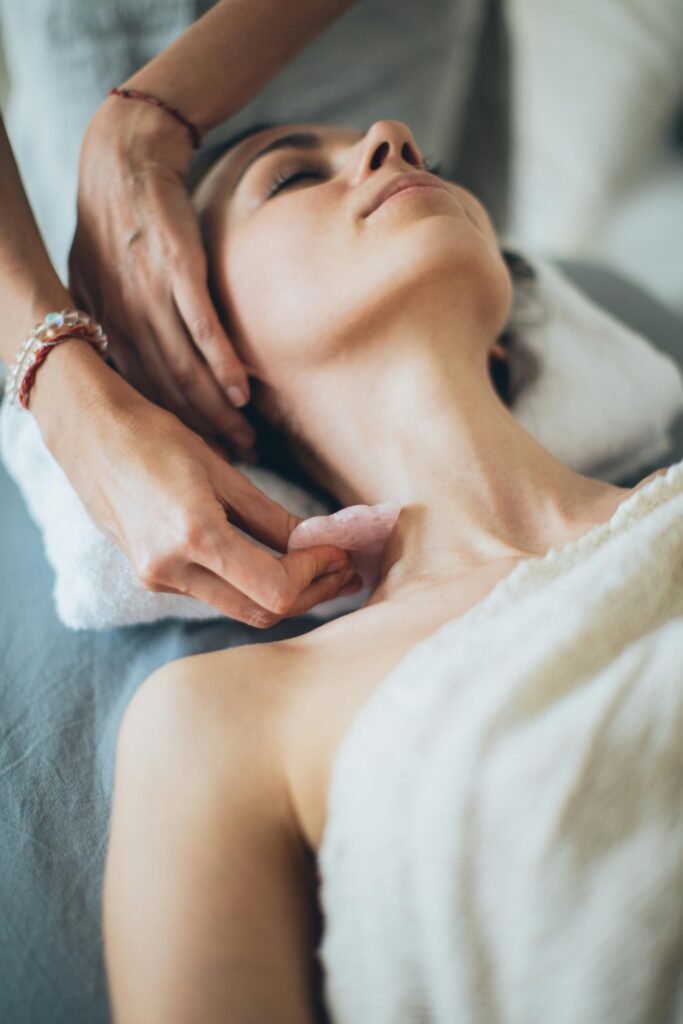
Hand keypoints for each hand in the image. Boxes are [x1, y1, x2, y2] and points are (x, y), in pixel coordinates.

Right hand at [59, 389, 360, 627]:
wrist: (88, 435)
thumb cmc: (155, 438)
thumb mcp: (222, 470)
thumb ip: (272, 517)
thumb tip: (318, 543)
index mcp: (194, 536)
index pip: (276, 588)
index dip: (317, 575)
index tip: (341, 553)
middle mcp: (171, 569)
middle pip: (262, 612)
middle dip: (311, 593)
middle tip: (344, 570)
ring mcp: (156, 580)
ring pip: (240, 609)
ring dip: (285, 594)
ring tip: (320, 568)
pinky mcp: (150, 578)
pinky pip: (215, 595)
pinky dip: (251, 586)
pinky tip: (274, 564)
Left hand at [69, 96, 254, 454]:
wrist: (124, 157)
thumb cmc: (112, 219)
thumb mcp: (93, 278)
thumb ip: (108, 322)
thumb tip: (120, 360)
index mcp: (104, 325)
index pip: (138, 394)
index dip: (170, 430)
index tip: (198, 457)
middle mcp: (123, 319)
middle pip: (165, 392)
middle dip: (202, 432)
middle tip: (236, 459)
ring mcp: (150, 295)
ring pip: (184, 369)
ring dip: (217, 410)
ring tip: (247, 438)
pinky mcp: (177, 269)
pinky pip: (201, 328)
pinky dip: (222, 364)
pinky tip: (241, 393)